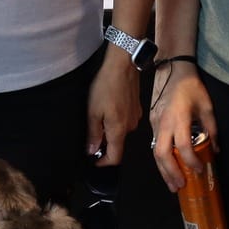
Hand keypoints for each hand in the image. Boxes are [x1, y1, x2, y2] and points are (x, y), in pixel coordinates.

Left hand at [85, 48, 140, 164]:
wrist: (123, 65)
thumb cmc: (107, 86)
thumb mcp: (93, 111)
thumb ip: (93, 133)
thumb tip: (92, 150)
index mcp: (119, 130)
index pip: (115, 158)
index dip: (103, 162)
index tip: (94, 160)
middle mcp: (130, 127)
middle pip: (117, 144)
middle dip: (104, 143)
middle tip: (91, 132)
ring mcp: (135, 117)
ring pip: (121, 132)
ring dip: (110, 130)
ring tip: (98, 115)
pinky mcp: (137, 108)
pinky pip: (125, 121)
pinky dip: (116, 120)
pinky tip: (109, 106)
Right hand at [148, 65, 215, 191]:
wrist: (172, 69)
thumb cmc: (191, 86)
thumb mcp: (207, 106)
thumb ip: (212, 129)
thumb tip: (217, 149)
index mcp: (179, 118)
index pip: (182, 145)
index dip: (191, 160)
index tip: (200, 169)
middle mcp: (163, 123)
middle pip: (161, 154)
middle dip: (170, 173)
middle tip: (181, 186)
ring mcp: (154, 124)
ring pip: (154, 152)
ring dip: (163, 170)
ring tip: (173, 184)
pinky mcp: (151, 123)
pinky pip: (154, 145)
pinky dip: (161, 160)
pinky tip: (168, 168)